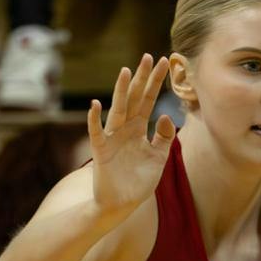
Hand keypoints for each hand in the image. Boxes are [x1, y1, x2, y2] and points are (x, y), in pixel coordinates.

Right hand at [86, 53, 176, 216]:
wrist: (123, 204)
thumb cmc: (139, 181)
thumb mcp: (158, 157)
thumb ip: (164, 137)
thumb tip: (165, 116)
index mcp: (139, 128)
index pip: (149, 100)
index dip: (157, 82)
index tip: (166, 62)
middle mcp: (125, 129)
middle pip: (135, 98)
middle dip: (142, 79)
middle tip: (149, 57)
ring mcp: (112, 138)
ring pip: (118, 109)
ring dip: (121, 91)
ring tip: (126, 71)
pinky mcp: (101, 152)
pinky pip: (96, 133)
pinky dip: (94, 119)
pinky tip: (95, 105)